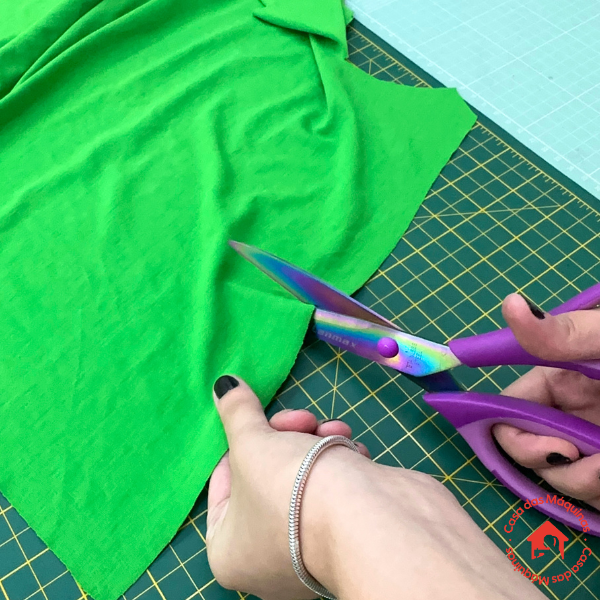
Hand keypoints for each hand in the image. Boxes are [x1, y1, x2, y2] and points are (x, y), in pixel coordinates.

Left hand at [205, 375, 369, 599]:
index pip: (223, 484)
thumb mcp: (252, 441)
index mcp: (229, 552)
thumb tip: (224, 384)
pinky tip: (351, 450)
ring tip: (332, 432)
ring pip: (301, 478)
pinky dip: (341, 466)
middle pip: (265, 475)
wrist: (371, 518)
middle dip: (286, 437)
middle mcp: (265, 563)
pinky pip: (332, 493)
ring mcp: (309, 554)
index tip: (259, 423)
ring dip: (317, 444)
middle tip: (302, 420)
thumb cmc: (292, 487)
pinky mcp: (346, 537)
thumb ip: (236, 412)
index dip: (241, 444)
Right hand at [494, 293, 599, 508]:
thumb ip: (567, 334)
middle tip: (579, 459)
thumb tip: (510, 305)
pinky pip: (589, 492)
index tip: (548, 446)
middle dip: (546, 459)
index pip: (511, 404)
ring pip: (558, 476)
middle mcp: (570, 413)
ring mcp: (591, 444)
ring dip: (579, 480)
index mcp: (562, 379)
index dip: (509, 427)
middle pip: (527, 446)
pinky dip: (597, 492)